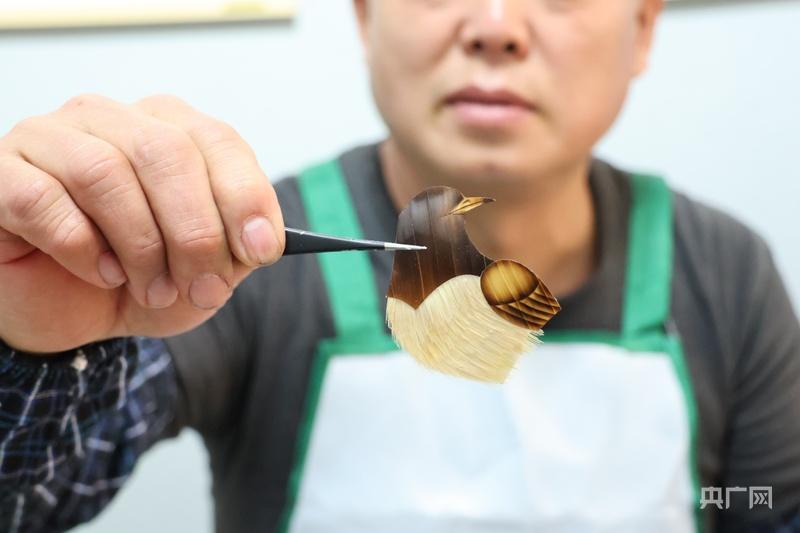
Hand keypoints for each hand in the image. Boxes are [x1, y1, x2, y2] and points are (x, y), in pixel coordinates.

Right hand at [0, 94, 284, 352]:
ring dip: (140, 246)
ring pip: (105, 173)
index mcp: (166, 127)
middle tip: (203, 288)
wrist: (69, 312)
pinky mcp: (2, 174)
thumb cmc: (139, 278)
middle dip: (195, 233)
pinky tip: (100, 273)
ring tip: (151, 288)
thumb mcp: (203, 270)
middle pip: (165, 153)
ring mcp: (49, 139)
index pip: (216, 140)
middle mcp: (109, 119)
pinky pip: (42, 201)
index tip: (261, 251)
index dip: (245, 197)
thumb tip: (260, 241)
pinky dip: (80, 247)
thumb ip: (235, 248)